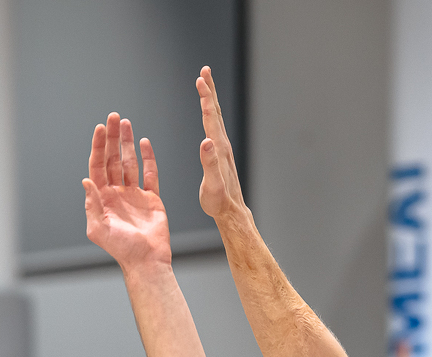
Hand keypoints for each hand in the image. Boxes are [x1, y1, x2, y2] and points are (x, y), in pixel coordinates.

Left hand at [83, 113, 170, 268]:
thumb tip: (85, 181)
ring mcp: (133, 194)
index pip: (97, 166)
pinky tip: (144, 143)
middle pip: (112, 159)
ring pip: (129, 162)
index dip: (98, 147)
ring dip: (127, 143)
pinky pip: (149, 173)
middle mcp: (115, 193)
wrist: (147, 260)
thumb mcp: (100, 228)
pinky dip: (148, 158)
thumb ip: (92, 205)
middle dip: (113, 138)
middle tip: (114, 117)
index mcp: (101, 198)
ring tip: (126, 123)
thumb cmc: (121, 248)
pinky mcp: (151, 197)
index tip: (101, 129)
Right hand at [196, 65, 246, 220]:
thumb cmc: (219, 202)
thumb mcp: (212, 185)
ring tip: (205, 84)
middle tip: (205, 71)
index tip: (200, 79)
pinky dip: (210, 114)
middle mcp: (222, 144)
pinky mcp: (220, 153)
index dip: (206, 97)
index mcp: (218, 148)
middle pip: (216, 111)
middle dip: (209, 90)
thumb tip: (205, 141)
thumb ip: (209, 163)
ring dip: (210, 99)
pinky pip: (215, 127)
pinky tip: (208, 113)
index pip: (211, 117)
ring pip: (216, 117)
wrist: (231, 211)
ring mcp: (222, 148)